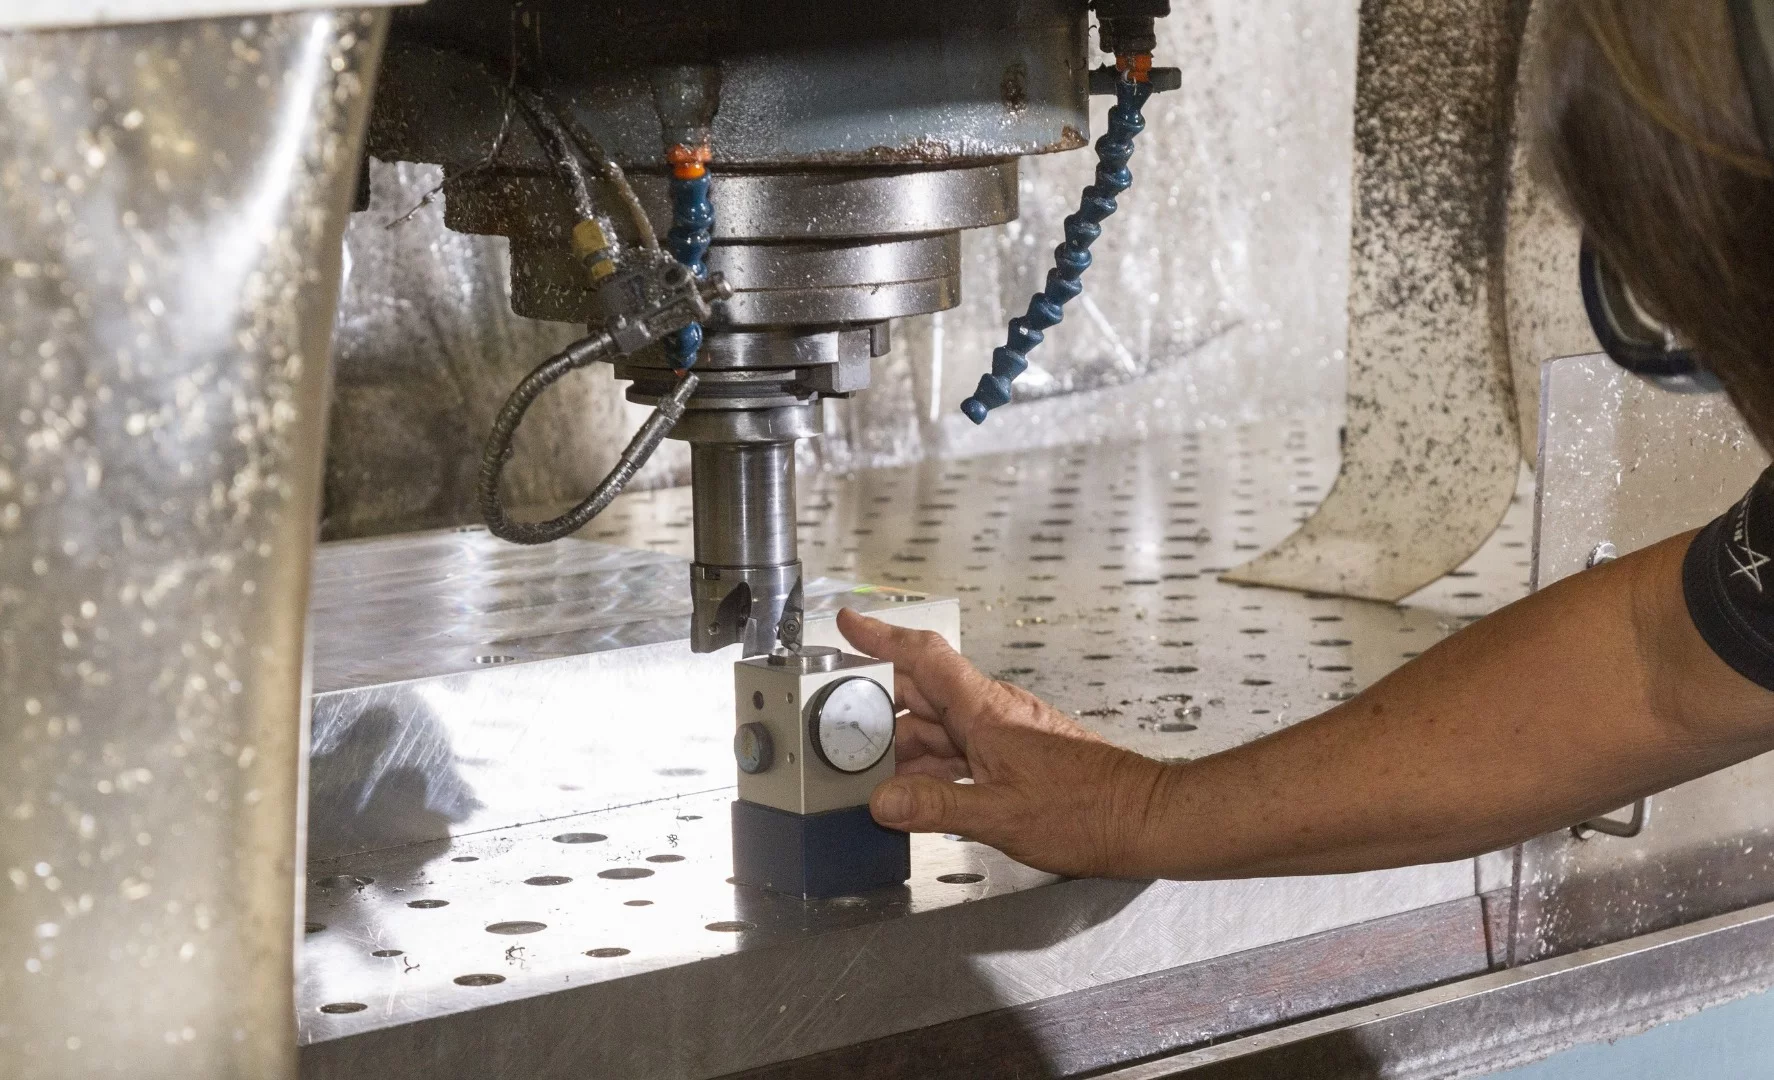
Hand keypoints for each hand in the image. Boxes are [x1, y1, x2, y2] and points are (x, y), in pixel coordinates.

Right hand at [837, 608, 1171, 878]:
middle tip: (835, 727)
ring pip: (938, 729)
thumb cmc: (1088, 810)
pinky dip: (930, 768)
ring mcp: (1004, 735)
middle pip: (921, 694)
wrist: (1143, 819)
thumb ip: (936, 807)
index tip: (848, 624)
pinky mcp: (1014, 759)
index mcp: (986, 710)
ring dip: (902, 747)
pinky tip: (915, 795)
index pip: (924, 657)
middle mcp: (993, 714)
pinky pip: (958, 753)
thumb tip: (883, 801)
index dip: (881, 636)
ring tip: (867, 774)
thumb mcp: (1000, 814)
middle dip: (876, 709)